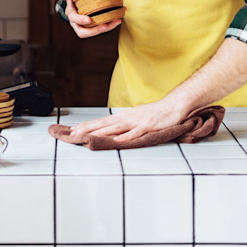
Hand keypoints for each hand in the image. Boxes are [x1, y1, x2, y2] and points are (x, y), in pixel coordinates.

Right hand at [60, 0, 123, 38]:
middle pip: (83, 32)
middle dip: (94, 31)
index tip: (89, 20)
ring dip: (107, 28)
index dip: (81, 20)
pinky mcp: (97, 23)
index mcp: (71, 14)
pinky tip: (119, 18)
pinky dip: (111, 24)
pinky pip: (103, 26)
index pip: (74, 20)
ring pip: (95, 31)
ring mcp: (88, 24)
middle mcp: (78, 22)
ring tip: (116, 21)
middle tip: (104, 26)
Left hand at [69, 99, 189, 142]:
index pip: (102, 121)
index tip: (73, 130)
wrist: (173, 106)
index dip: (87, 125)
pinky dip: (126, 137)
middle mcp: (128, 117)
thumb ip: (124, 125)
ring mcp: (137, 121)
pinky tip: (117, 140)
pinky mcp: (149, 126)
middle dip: (88, 129)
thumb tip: (110, 131)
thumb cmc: (155, 114)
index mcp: (124, 116)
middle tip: (72, 134)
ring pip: (116, 127)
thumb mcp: (136, 118)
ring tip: (88, 136)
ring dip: (101, 132)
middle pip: (104, 123)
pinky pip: (136, 133)